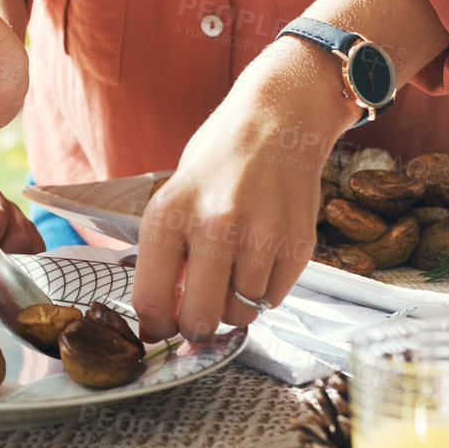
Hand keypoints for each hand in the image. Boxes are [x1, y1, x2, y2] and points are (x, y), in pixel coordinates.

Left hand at [129, 37, 362, 343]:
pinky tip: (260, 256)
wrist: (278, 119)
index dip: (156, 326)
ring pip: (241, 313)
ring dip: (235, 304)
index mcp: (169, 214)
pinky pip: (274, 299)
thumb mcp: (174, 196)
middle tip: (199, 314)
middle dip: (196, 328)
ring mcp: (260, 237)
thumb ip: (167, 254)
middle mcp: (214, 226)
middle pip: (200, 321)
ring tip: (233, 269)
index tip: (163, 325)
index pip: (151, 302)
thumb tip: (160, 318)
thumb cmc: (219, 159)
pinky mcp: (298, 244)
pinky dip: (265, 290)